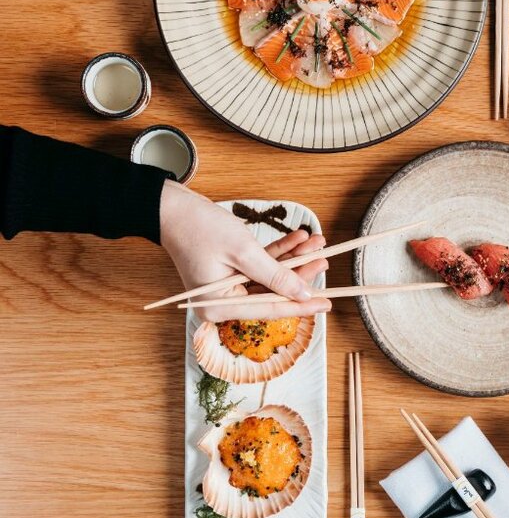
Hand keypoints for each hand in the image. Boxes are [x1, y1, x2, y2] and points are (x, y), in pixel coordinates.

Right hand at [158, 180, 330, 321]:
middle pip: (272, 292)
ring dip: (293, 259)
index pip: (270, 309)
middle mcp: (222, 302)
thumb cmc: (199, 228)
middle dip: (300, 273)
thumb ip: (276, 276)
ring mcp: (226, 287)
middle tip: (324, 259)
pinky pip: (260, 266)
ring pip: (270, 277)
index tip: (328, 303)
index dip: (301, 305)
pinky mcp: (230, 272)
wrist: (171, 207)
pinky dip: (278, 252)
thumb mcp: (244, 253)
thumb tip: (303, 294)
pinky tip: (298, 238)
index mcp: (219, 307)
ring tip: (315, 243)